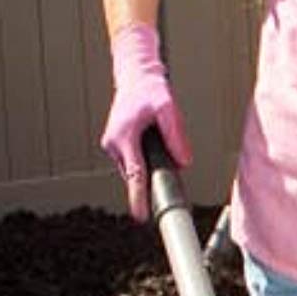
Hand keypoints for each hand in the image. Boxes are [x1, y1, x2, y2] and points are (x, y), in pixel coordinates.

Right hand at [100, 24, 190, 220]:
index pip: (134, 175)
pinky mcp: (116, 145)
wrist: (135, 78)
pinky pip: (134, 160)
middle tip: (166, 147)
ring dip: (150, 160)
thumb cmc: (151, 92)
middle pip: (139, 172)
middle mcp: (113, 145)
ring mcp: (112, 146)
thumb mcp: (169, 110)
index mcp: (124, 138)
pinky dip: (144, 156)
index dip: (139, 197)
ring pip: (137, 166)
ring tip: (156, 133)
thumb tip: (184, 163)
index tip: (141, 216)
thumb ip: (177, 137)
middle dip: (155, 169)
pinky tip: (151, 138)